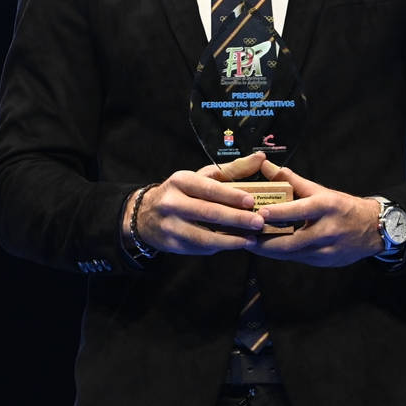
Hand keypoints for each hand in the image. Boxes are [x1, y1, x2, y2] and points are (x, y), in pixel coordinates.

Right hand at [126, 152, 279, 255]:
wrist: (145, 215)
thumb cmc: (181, 193)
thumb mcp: (200, 177)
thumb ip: (232, 169)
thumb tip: (260, 158)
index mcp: (180, 181)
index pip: (208, 188)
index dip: (230, 195)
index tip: (251, 201)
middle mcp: (172, 203)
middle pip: (208, 213)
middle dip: (236, 219)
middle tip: (258, 222)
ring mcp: (171, 226)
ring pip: (204, 235)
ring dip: (231, 239)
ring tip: (251, 239)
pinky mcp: (173, 244)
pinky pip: (200, 247)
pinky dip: (220, 246)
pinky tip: (235, 244)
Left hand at [241, 159, 386, 267]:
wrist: (374, 229)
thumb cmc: (342, 207)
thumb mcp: (320, 190)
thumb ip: (291, 180)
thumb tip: (266, 165)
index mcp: (326, 207)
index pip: (299, 210)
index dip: (278, 213)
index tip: (258, 213)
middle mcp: (327, 230)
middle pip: (291, 241)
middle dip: (265, 242)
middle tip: (244, 237)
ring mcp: (327, 249)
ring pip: (292, 253)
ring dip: (269, 251)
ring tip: (250, 244)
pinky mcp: (325, 261)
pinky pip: (298, 259)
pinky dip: (282, 255)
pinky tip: (268, 250)